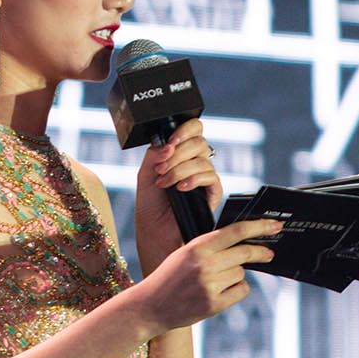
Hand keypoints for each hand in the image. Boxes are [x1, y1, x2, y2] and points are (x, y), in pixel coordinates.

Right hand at [129, 218, 280, 332]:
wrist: (150, 306)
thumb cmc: (169, 277)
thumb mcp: (185, 253)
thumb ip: (210, 246)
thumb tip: (243, 241)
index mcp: (197, 247)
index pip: (235, 231)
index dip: (259, 226)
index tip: (275, 225)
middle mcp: (205, 265)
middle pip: (245, 253)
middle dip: (260, 252)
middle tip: (269, 253)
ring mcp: (210, 286)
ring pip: (241, 273)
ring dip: (236, 274)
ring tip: (215, 280)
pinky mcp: (214, 305)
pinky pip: (240, 290)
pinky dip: (236, 290)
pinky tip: (219, 292)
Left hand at [134, 117, 223, 272]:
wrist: (154, 229)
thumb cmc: (150, 203)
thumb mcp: (146, 172)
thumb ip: (155, 153)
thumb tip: (169, 145)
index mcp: (181, 151)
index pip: (193, 128)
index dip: (184, 130)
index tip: (170, 141)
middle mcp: (195, 161)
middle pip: (199, 142)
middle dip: (177, 154)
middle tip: (160, 169)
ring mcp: (205, 176)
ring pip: (202, 160)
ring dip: (179, 170)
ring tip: (164, 183)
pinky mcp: (213, 191)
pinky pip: (211, 177)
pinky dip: (193, 180)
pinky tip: (180, 188)